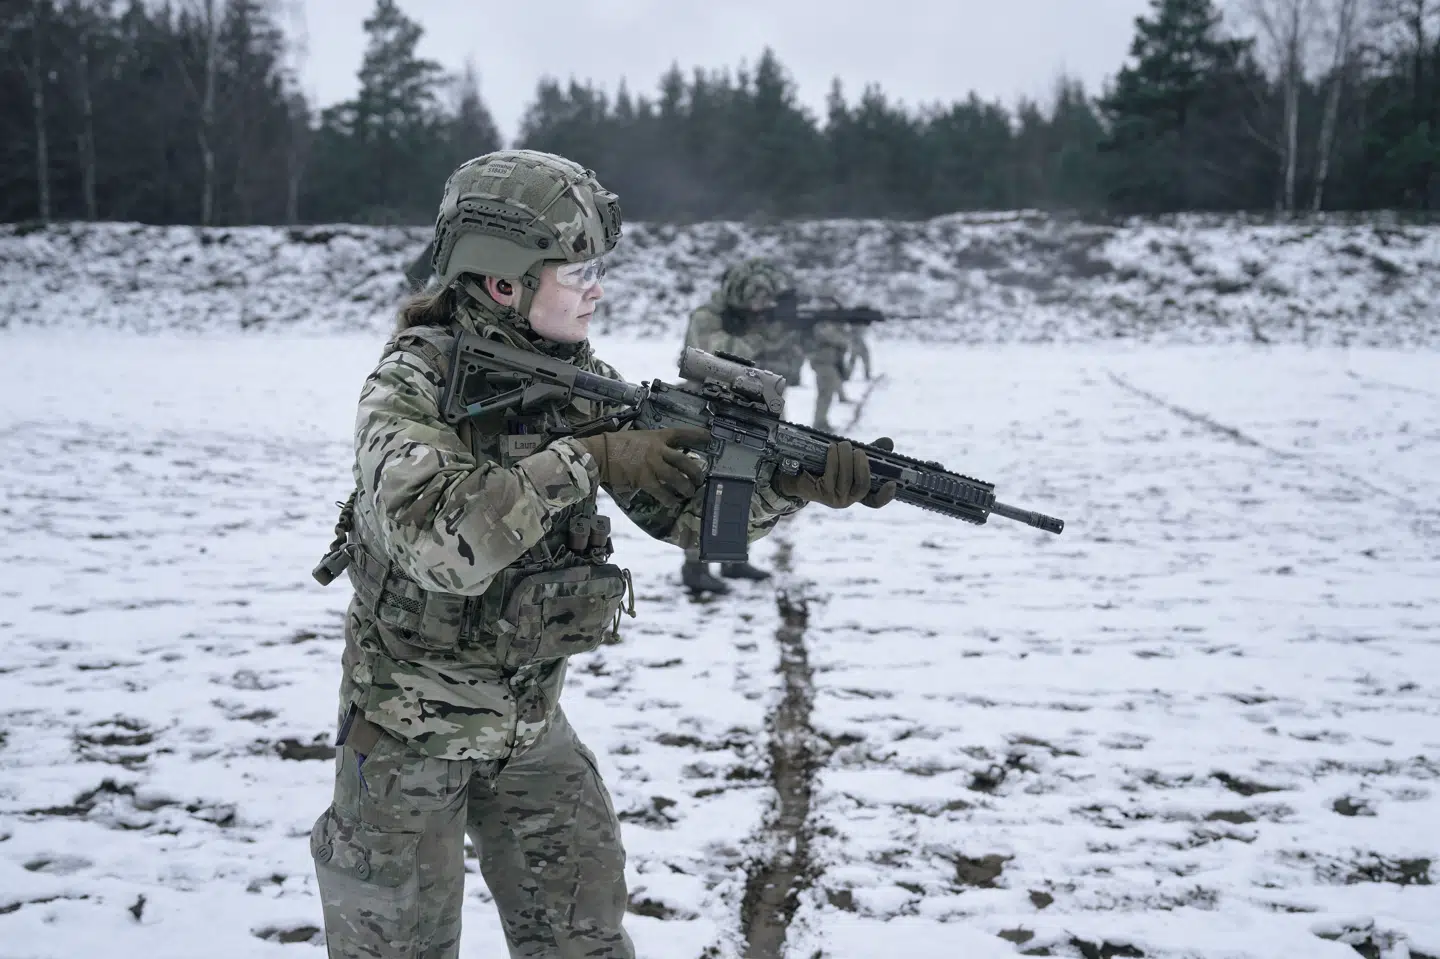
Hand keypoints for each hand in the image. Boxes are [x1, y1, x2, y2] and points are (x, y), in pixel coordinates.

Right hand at [578, 427, 709, 507]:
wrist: (600, 452)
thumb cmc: (616, 444)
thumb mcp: (638, 438)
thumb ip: (652, 446)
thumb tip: (664, 457)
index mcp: (657, 436)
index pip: (681, 434)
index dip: (696, 436)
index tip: (709, 437)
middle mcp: (658, 450)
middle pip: (685, 461)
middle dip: (696, 472)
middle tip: (700, 479)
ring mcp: (652, 464)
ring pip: (677, 478)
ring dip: (686, 488)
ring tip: (689, 493)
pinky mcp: (644, 479)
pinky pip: (662, 492)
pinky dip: (669, 499)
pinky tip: (673, 503)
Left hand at [775, 437, 897, 508]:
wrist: (798, 473)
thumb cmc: (828, 465)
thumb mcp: (851, 458)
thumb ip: (871, 452)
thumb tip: (889, 443)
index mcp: (858, 493)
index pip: (875, 501)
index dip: (886, 495)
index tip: (892, 484)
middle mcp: (848, 500)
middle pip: (862, 485)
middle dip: (862, 465)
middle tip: (858, 450)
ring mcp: (835, 499)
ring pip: (846, 478)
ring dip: (845, 458)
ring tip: (843, 444)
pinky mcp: (822, 493)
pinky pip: (831, 474)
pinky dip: (833, 459)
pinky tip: (832, 448)